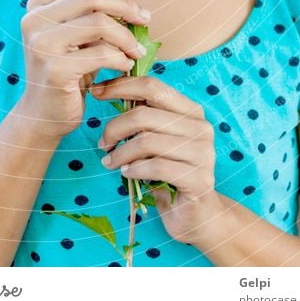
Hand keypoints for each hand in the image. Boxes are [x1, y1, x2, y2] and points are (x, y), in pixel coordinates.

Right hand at [19, 0, 149, 138]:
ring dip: (127, 36)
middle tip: (145, 18)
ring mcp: (41, 44)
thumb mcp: (79, 34)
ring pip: (99, 23)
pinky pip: (101, 54)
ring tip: (138, 50)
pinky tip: (126, 66)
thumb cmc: (69, 70)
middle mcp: (34, 20)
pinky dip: (121, 58)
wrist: (44, 115)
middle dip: (125, 5)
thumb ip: (95, 9)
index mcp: (38, 5)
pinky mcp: (54, 69)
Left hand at [91, 74, 218, 244]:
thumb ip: (143, 117)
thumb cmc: (170, 172)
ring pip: (147, 141)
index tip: (96, 92)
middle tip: (103, 143)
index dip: (121, 86)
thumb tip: (106, 90)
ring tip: (110, 162)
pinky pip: (156, 167)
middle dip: (115, 128)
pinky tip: (126, 173)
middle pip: (145, 115)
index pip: (153, 86)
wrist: (196, 214)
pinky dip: (134, 169)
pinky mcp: (198, 179)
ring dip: (120, 153)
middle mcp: (200, 127)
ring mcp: (203, 153)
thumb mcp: (157, 139)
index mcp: (191, 111)